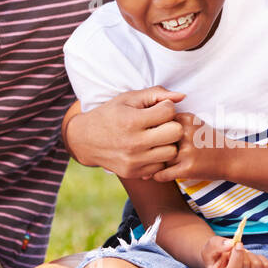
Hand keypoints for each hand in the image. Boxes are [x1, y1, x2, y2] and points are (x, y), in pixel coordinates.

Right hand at [64, 88, 185, 177]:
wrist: (85, 140)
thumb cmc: (110, 114)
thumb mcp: (128, 98)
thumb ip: (156, 94)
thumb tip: (182, 96)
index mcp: (131, 121)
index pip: (169, 112)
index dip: (166, 107)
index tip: (158, 109)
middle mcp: (133, 143)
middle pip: (175, 133)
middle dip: (172, 125)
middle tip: (162, 124)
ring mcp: (134, 160)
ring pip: (171, 152)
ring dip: (168, 143)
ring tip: (157, 137)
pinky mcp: (133, 173)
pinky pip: (160, 166)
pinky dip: (158, 157)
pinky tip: (149, 149)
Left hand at [151, 113, 240, 183]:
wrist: (231, 158)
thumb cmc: (209, 142)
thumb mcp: (195, 124)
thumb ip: (174, 123)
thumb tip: (146, 126)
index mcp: (187, 119)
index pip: (158, 121)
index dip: (150, 131)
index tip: (145, 138)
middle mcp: (186, 134)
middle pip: (156, 138)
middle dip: (147, 146)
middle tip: (138, 153)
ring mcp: (187, 152)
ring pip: (158, 156)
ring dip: (150, 163)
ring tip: (143, 166)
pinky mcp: (188, 168)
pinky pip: (163, 173)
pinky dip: (156, 176)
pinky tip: (154, 176)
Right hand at [202, 236, 267, 267]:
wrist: (221, 263)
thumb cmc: (215, 255)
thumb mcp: (210, 247)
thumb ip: (217, 245)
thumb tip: (231, 244)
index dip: (237, 256)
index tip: (238, 244)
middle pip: (247, 266)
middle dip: (243, 253)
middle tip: (235, 252)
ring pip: (258, 266)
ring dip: (251, 255)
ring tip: (241, 257)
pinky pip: (267, 266)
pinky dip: (260, 257)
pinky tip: (250, 260)